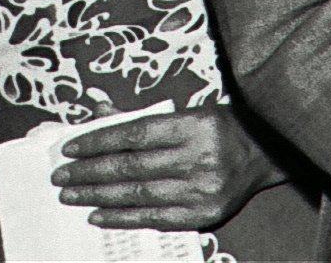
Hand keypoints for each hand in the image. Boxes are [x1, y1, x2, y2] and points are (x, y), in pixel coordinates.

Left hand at [54, 107, 280, 231]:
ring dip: (97, 196)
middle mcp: (200, 157)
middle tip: (61, 176)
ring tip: (71, 195)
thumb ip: (143, 117)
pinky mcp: (203, 213)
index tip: (70, 149)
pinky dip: (121, 218)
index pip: (134, 134)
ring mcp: (201, 188)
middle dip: (88, 172)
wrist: (268, 154)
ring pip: (136, 194)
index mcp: (196, 125)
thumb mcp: (189, 112)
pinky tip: (98, 215)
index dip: (97, 141)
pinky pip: (152, 218)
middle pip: (130, 167)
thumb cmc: (224, 128)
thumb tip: (97, 113)